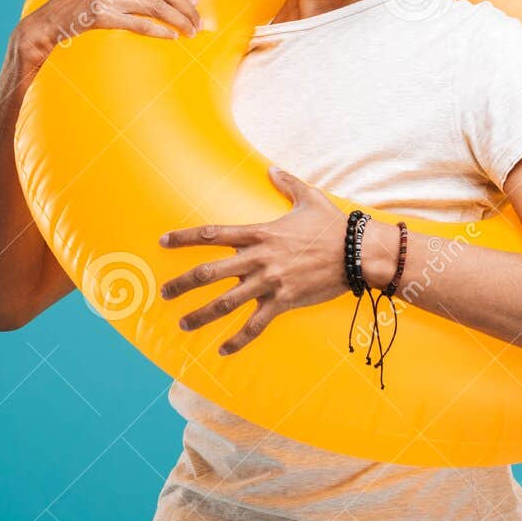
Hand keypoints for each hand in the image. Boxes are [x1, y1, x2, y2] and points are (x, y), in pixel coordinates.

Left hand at [159, 168, 391, 354]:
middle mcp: (258, 259)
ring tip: (182, 325)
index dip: (184, 238)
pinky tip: (222, 351)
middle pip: (208, 273)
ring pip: (225, 303)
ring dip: (200, 315)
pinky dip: (237, 340)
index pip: (212, 234)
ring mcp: (269, 283)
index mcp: (259, 233)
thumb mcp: (309, 198)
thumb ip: (286, 183)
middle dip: (181, 284)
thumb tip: (272, 169)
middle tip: (163, 293)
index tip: (163, 242)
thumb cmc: (333, 225)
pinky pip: (254, 325)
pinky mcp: (283, 302)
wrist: (358, 253)